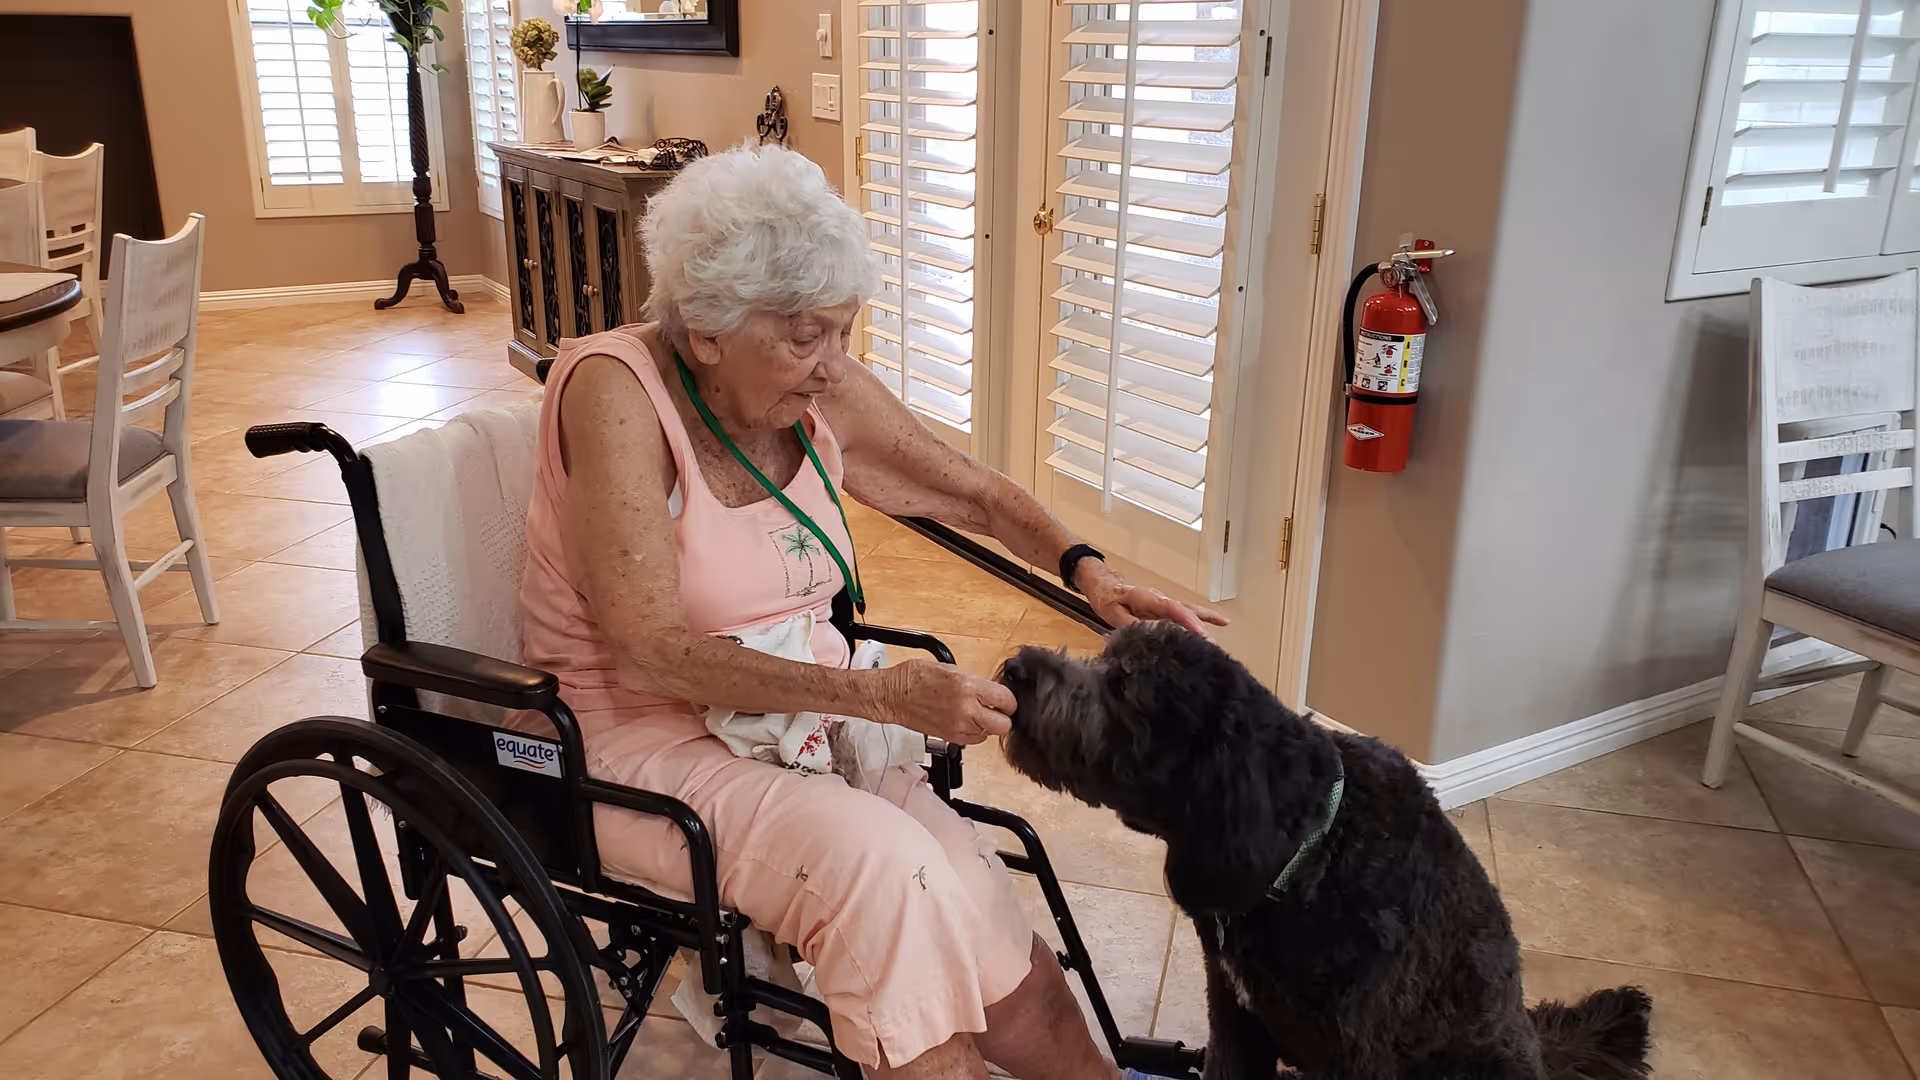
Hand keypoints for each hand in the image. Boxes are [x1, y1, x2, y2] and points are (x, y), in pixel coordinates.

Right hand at [866, 659, 1014, 744]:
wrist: (893, 696)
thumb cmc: (916, 677)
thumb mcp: (952, 670)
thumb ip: (976, 683)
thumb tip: (994, 692)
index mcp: (968, 687)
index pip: (1007, 701)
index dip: (1008, 701)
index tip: (1004, 699)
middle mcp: (966, 709)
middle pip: (1004, 725)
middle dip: (1003, 717)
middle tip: (996, 709)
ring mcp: (958, 727)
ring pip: (990, 734)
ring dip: (988, 725)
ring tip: (976, 714)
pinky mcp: (950, 738)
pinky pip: (974, 740)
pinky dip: (974, 733)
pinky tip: (965, 721)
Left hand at [1076, 561, 1228, 638]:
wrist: (1105, 585)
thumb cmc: (1108, 598)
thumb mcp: (1112, 613)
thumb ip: (1129, 624)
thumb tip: (1145, 636)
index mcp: (1147, 597)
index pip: (1171, 608)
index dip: (1186, 620)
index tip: (1199, 633)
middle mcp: (1161, 599)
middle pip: (1185, 612)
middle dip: (1199, 628)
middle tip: (1211, 647)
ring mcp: (1166, 603)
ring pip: (1190, 612)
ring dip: (1205, 626)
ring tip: (1217, 642)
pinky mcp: (1167, 609)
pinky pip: (1188, 614)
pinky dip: (1205, 618)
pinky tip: (1222, 623)